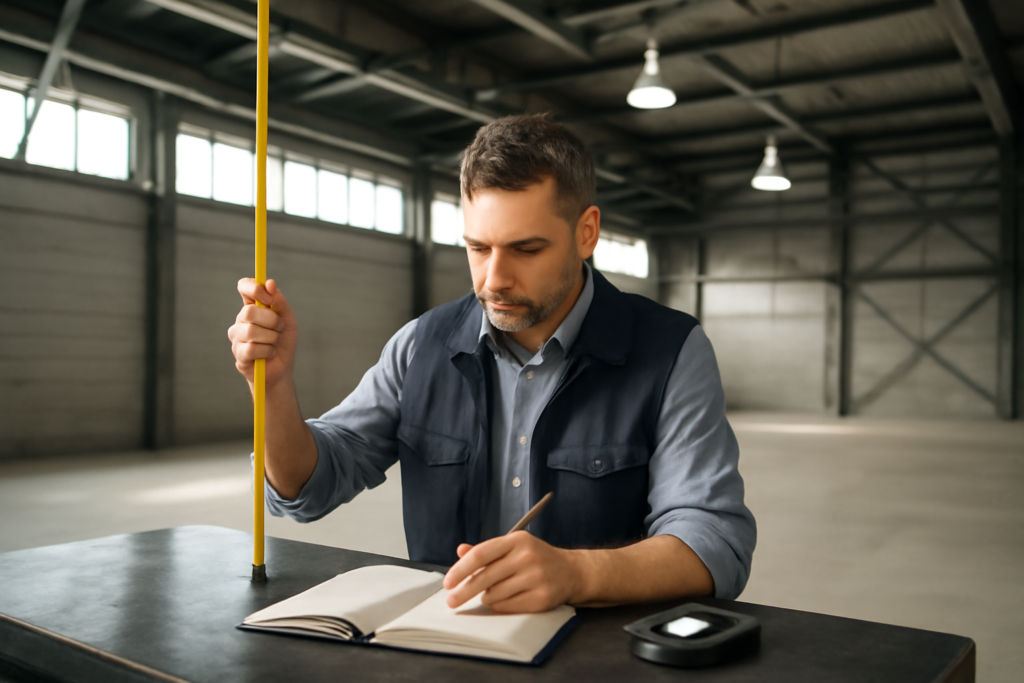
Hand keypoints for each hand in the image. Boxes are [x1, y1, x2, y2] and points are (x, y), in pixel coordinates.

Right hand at [227, 278, 297, 391]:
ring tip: (275, 343)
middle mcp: (241, 319)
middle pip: (249, 311)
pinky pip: (252, 349)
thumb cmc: (284, 341)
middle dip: (271, 321)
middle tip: (280, 329)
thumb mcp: (288, 319)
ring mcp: (237, 337)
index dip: (254, 288)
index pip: (244, 286)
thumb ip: (280, 302)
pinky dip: (268, 351)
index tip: (269, 299)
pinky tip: (269, 354)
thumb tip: (270, 283)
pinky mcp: (238, 354)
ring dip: (272, 338)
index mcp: (252, 306)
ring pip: (251, 331)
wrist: (283, 368)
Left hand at [442, 532, 582, 613]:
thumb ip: (486, 550)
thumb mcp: (513, 546)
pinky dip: (500, 605)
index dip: (460, 570)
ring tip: (493, 592)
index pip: (480, 554)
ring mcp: (536, 578)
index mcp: (517, 540)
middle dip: (463, 592)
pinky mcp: (541, 598)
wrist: (571, 571)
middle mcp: (527, 557)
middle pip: (484, 578)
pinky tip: (505, 599)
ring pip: (494, 595)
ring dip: (487, 597)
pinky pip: (507, 606)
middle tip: (452, 601)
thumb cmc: (535, 557)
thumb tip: (461, 551)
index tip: (448, 582)